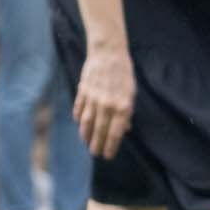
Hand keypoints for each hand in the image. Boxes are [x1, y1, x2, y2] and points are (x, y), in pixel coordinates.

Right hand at [74, 44, 135, 160]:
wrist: (108, 53)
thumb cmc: (123, 73)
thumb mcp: (131, 93)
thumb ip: (127, 112)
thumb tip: (125, 129)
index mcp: (122, 107)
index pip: (115, 133)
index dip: (111, 146)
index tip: (108, 155)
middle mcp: (107, 105)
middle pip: (100, 131)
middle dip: (97, 145)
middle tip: (95, 153)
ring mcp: (93, 99)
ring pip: (87, 123)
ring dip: (86, 135)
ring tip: (86, 142)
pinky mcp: (83, 92)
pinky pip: (80, 109)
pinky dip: (79, 118)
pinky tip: (80, 124)